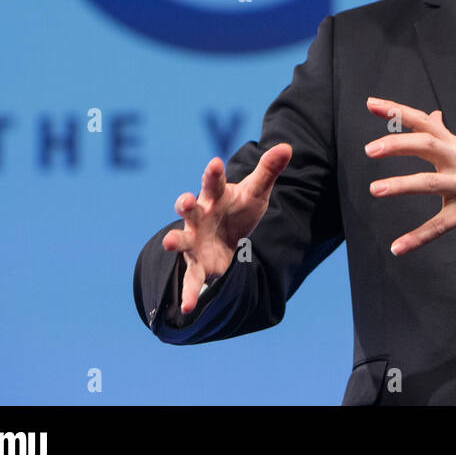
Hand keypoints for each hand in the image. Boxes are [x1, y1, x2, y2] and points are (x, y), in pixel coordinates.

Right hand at [162, 143, 291, 313]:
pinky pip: (191, 280)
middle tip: (185, 200)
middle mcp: (199, 217)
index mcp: (214, 197)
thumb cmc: (238, 209)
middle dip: (185, 203)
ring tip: (168, 243)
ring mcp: (194, 240)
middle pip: (190, 208)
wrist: (228, 237)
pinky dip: (188, 294)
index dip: (213, 173)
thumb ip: (268, 170)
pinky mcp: (197, 265)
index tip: (215, 162)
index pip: (214, 182)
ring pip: (180, 239)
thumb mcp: (256, 191)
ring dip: (174, 240)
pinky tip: (188, 308)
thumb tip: (286, 146)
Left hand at [364, 96, 455, 254]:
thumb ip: (447, 135)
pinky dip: (417, 237)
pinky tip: (398, 246)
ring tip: (376, 189)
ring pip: (430, 183)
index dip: (399, 111)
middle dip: (397, 144)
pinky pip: (440, 226)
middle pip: (427, 144)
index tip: (372, 104)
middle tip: (370, 148)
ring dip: (401, 185)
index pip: (425, 122)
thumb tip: (432, 114)